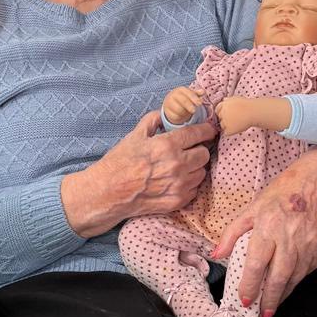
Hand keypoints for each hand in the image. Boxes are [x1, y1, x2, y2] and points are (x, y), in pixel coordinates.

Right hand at [61, 111, 214, 236]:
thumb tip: (167, 115)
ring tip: (180, 166)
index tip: (207, 130)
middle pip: (204, 154)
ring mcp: (179, 185)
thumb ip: (154, 121)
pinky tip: (175, 181)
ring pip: (201, 172)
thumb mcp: (134, 135)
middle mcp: (177, 165)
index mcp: (168, 145)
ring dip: (194, 167)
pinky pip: (194, 189)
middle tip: (189, 150)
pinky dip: (188, 184)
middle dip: (198, 149)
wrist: (108, 193)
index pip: (198, 134)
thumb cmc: (119, 163)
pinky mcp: (177, 201)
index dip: (206, 130)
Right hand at [163, 86, 203, 124]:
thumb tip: (203, 91)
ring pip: (179, 110)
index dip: (195, 98)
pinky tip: (181, 115)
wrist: (170, 102)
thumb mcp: (190, 95)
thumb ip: (197, 94)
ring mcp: (169, 103)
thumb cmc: (183, 97)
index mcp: (181, 90)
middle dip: (190, 106)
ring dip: (185, 113)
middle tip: (194, 111)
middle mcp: (174, 95)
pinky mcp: (167, 111)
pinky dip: (180, 117)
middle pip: (183, 101)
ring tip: (187, 112)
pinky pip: (175, 116)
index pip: (189, 93)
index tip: (200, 104)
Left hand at [210, 148, 316, 316]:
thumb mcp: (252, 207)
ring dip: (283, 293)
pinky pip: (309, 269)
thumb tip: (217, 254)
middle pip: (279, 277)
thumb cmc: (283, 193)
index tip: (245, 300)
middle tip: (262, 315)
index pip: (256, 264)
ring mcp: (310, 243)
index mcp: (268, 226)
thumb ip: (232, 233)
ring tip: (272, 305)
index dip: (250, 285)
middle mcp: (290, 238)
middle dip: (269, 300)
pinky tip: (289, 284)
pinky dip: (297, 279)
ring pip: (295, 277)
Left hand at [216, 97, 255, 135]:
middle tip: (234, 119)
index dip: (222, 112)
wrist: (253, 112)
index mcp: (223, 105)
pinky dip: (231, 132)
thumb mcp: (236, 99)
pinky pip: (226, 132)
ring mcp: (225, 122)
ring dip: (227, 126)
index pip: (217, 110)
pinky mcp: (229, 129)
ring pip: (222, 126)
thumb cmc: (247, 105)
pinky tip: (237, 129)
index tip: (228, 114)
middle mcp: (222, 113)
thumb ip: (228, 100)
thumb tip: (224, 100)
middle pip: (220, 118)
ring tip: (237, 124)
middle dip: (225, 119)